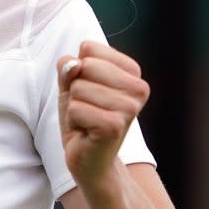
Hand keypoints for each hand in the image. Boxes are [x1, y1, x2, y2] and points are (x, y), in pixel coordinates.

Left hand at [57, 41, 149, 186]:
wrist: (90, 160)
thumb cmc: (83, 119)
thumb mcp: (71, 86)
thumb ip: (68, 68)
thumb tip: (73, 63)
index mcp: (133, 71)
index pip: (88, 48)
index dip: (78, 71)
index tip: (89, 93)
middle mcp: (139, 87)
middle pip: (84, 65)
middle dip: (75, 89)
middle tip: (87, 109)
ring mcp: (129, 107)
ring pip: (78, 87)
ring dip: (74, 107)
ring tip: (88, 121)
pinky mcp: (115, 126)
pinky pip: (75, 108)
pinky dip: (74, 121)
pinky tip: (87, 132)